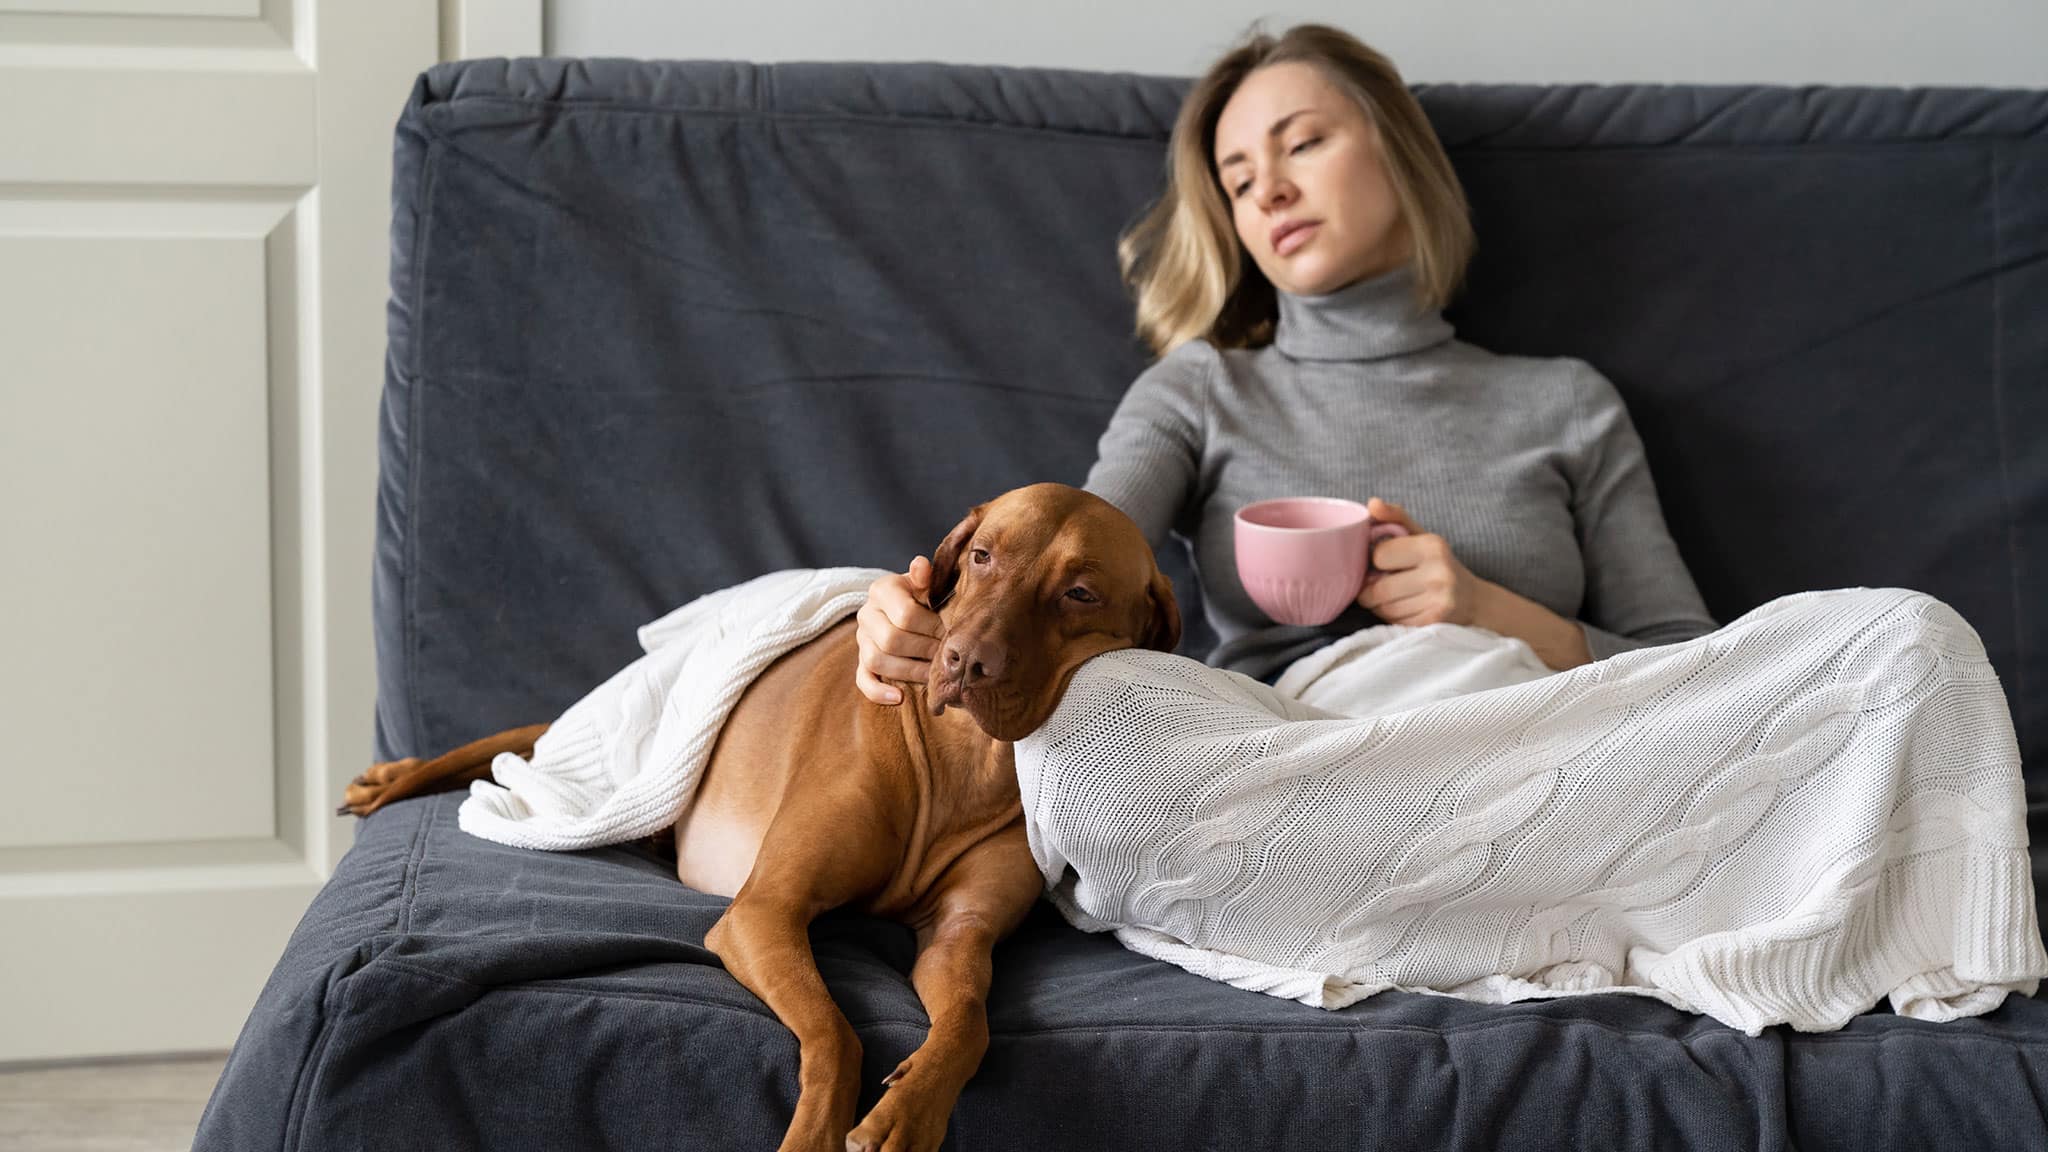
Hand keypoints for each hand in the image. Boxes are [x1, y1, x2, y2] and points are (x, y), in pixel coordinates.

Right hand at [855, 557, 942, 704]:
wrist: (912, 606)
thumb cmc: (927, 595)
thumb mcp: (929, 581)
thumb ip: (927, 576)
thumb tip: (921, 565)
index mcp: (882, 589)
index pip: (905, 614)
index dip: (932, 628)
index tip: (952, 633)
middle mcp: (867, 614)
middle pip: (891, 640)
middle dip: (924, 651)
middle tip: (947, 657)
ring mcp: (862, 640)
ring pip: (877, 660)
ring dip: (909, 671)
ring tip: (933, 674)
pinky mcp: (861, 662)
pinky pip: (863, 679)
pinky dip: (878, 692)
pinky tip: (899, 698)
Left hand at [1356, 498, 1488, 627]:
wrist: (1474, 600)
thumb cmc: (1438, 564)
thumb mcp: (1421, 536)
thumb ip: (1395, 517)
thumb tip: (1372, 503)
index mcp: (1432, 546)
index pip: (1379, 555)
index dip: (1377, 560)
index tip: (1386, 562)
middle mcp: (1438, 572)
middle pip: (1377, 589)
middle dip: (1372, 590)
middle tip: (1381, 585)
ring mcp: (1439, 600)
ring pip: (1384, 609)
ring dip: (1381, 606)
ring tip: (1396, 597)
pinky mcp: (1435, 622)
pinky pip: (1396, 622)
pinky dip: (1394, 618)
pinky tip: (1407, 608)